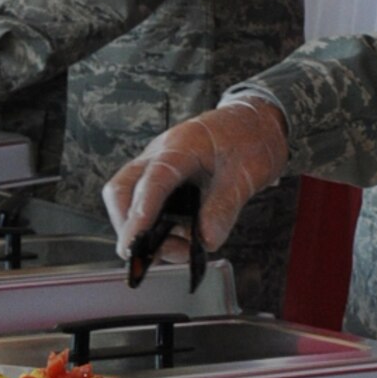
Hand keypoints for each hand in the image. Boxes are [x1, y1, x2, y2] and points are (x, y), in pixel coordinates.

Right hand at [103, 98, 288, 261]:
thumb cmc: (249, 140)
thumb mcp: (246, 175)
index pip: (152, 181)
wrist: (254, 122)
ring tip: (177, 247)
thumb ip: (224, 207)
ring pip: (127, 198)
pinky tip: (176, 239)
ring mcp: (156, 165)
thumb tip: (206, 240)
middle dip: (127, 226)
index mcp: (181, 146)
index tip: (135, 244)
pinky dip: (151, 226)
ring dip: (140, 229)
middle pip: (122, 190)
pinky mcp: (161, 178)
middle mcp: (160, 154)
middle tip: (148, 255)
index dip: (140, 215)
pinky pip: (143, 202)